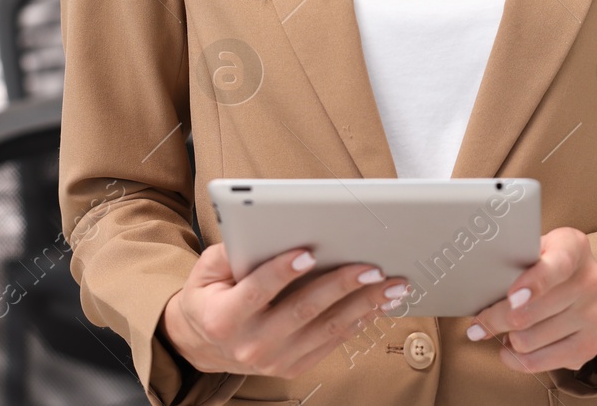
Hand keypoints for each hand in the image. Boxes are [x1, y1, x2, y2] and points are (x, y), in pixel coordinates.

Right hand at [160, 243, 410, 378]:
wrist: (205, 344)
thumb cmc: (210, 296)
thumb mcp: (206, 270)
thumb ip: (229, 251)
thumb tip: (261, 229)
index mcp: (224, 317)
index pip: (257, 291)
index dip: (281, 272)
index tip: (308, 252)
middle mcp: (251, 344)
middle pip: (302, 311)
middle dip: (340, 286)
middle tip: (372, 268)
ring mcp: (275, 360)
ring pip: (326, 329)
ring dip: (363, 305)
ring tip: (391, 286)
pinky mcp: (293, 367)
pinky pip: (332, 343)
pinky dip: (358, 322)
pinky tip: (378, 304)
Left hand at [468, 226, 596, 374]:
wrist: (573, 279)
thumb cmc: (540, 262)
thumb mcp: (529, 249)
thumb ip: (511, 261)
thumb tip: (478, 287)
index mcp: (575, 247)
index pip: (558, 265)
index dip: (534, 282)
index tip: (511, 296)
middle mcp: (592, 280)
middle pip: (532, 311)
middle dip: (496, 319)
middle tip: (478, 323)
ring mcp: (594, 315)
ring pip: (529, 340)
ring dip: (506, 339)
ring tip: (502, 331)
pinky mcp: (590, 345)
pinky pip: (540, 363)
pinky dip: (517, 360)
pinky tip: (513, 348)